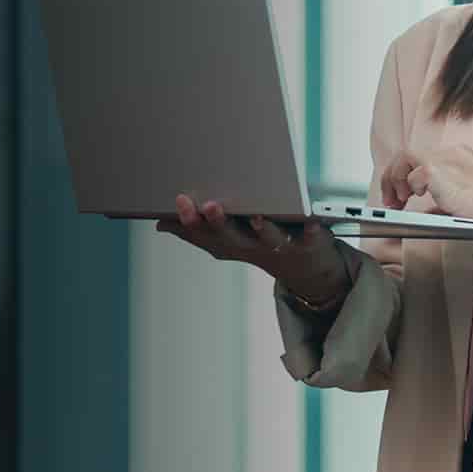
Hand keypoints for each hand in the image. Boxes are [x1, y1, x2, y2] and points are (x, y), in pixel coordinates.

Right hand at [157, 194, 348, 300]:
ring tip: (257, 217)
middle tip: (209, 205)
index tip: (180, 200)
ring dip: (262, 229)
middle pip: (232, 236)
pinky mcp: (309, 242)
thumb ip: (196, 230)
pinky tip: (312, 221)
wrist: (306, 271)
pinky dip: (311, 229)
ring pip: (269, 237)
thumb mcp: (225, 240)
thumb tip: (160, 223)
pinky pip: (310, 235)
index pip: (204, 232)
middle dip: (219, 222)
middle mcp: (251, 245)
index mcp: (229, 242)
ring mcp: (280, 245)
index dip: (191, 219)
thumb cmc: (260, 245)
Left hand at [377, 144, 472, 226]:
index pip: (422, 157)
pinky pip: (413, 175)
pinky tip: (413, 199)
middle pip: (408, 154)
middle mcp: (452, 153)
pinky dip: (409, 187)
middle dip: (394, 176)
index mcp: (460, 157)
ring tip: (396, 200)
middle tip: (391, 200)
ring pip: (405, 158)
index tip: (402, 195)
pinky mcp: (440, 172)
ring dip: (395, 179)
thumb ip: (447, 201)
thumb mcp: (469, 201)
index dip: (407, 174)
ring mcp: (446, 160)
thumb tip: (425, 214)